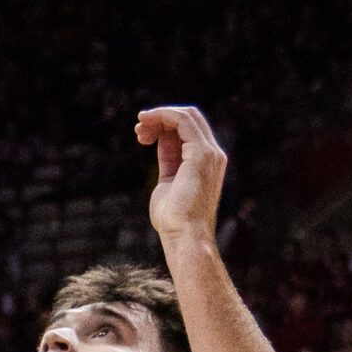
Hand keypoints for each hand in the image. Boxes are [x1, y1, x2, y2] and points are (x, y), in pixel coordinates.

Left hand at [136, 105, 226, 246]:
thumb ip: (168, 160)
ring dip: (158, 116)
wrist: (184, 236)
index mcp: (206, 162)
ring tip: (139, 130)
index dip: (163, 126)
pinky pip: (182, 120)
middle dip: (161, 118)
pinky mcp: (201, 153)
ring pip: (186, 115)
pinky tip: (145, 123)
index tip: (141, 136)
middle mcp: (213, 155)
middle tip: (138, 131)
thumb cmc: (173, 219)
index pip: (186, 131)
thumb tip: (157, 140)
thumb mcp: (167, 182)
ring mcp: (210, 153)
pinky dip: (162, 115)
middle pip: (189, 118)